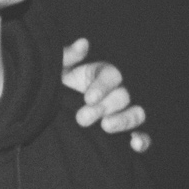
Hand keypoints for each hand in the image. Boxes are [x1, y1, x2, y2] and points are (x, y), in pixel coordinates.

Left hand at [61, 37, 150, 152]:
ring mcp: (122, 114)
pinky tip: (134, 145)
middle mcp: (115, 93)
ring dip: (125, 121)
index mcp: (101, 75)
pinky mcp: (125, 134)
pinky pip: (142, 137)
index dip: (102, 87)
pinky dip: (142, 141)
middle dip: (104, 107)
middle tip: (82, 118)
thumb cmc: (53, 89)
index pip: (111, 76)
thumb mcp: (56, 72)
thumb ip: (67, 57)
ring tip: (106, 126)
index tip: (88, 98)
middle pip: (123, 96)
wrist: (45, 117)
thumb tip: (83, 43)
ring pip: (137, 114)